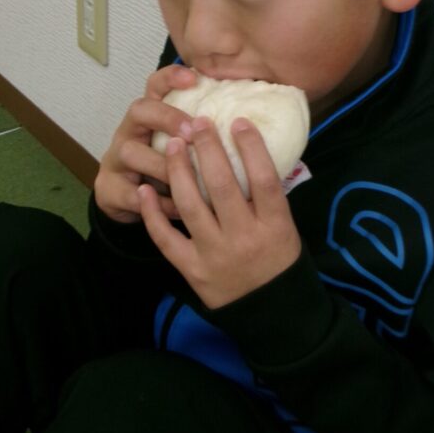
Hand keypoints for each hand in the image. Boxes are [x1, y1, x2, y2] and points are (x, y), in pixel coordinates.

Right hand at [94, 65, 196, 223]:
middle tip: (192, 132)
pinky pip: (131, 193)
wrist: (124, 198)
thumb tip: (250, 126)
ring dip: (162, 164)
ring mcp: (117, 159)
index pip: (155, 85)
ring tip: (189, 178)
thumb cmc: (163, 165)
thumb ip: (203, 133)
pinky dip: (157, 202)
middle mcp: (130, 131)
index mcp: (150, 116)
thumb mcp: (180, 145)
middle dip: (167, 118)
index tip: (194, 78)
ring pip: (131, 152)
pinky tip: (179, 209)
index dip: (171, 78)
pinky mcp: (110, 188)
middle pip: (139, 110)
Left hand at [138, 116, 301, 308]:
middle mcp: (244, 238)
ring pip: (191, 205)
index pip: (263, 178)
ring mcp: (215, 254)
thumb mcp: (287, 228)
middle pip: (223, 185)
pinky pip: (167, 238)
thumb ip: (270, 196)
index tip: (237, 121)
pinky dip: (153, 213)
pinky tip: (145, 189)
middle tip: (197, 123)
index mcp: (275, 226)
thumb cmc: (280, 260)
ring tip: (172, 144)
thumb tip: (251, 151)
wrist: (271, 311)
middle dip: (207, 149)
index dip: (250, 147)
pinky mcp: (193, 269)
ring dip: (179, 170)